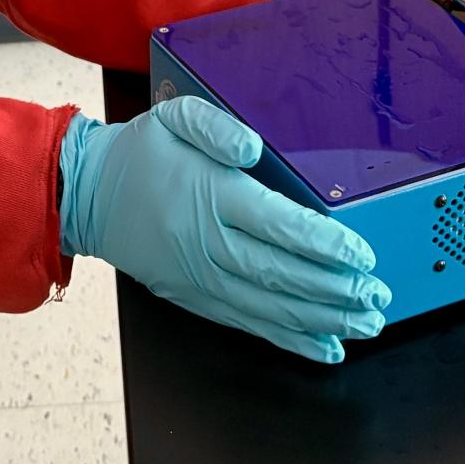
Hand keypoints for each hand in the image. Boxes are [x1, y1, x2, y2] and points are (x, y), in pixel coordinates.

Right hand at [58, 99, 389, 363]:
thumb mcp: (176, 118)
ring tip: (364, 324)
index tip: (362, 254)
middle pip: (283, 274)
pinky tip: (324, 346)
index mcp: (210, 197)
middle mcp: (207, 243)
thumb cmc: (138, 155)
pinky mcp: (195, 297)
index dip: (325, 244)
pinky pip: (249, 324)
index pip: (279, 225)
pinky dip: (290, 339)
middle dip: (338, 289)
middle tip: (378, 296)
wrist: (87, 195)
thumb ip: (217, 126)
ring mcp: (200, 277)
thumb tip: (254, 146)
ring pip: (271, 307)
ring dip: (324, 319)